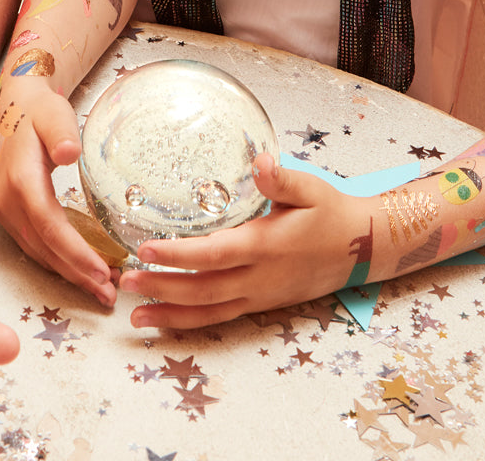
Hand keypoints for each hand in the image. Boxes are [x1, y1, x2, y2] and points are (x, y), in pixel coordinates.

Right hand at [0, 80, 117, 305]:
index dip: (76, 252)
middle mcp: (9, 202)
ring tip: (103, 288)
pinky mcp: (10, 214)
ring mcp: (6, 211)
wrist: (11, 108)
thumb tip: (70, 152)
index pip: (50, 225)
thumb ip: (61, 131)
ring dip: (70, 274)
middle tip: (111, 294)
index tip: (103, 271)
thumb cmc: (39, 111)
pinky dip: (59, 262)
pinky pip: (35, 246)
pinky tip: (81, 270)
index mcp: (21, 180)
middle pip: (45, 248)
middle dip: (78, 274)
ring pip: (39, 253)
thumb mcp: (53, 113)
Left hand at [117, 155, 360, 329]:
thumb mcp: (310, 189)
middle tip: (124, 281)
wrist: (360, 249)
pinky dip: (191, 322)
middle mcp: (259, 277)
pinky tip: (166, 321)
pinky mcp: (260, 304)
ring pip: (209, 311)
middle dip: (162, 288)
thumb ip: (282, 179)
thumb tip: (259, 162)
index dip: (178, 255)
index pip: (215, 254)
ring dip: (170, 315)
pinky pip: (221, 318)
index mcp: (266, 245)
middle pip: (204, 289)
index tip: (145, 248)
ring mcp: (259, 295)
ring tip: (134, 316)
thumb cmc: (330, 213)